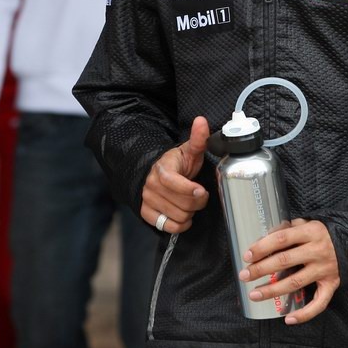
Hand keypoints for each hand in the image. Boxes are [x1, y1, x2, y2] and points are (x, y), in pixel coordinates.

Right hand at [140, 117, 211, 234]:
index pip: (173, 183)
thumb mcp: (188, 151)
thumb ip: (198, 139)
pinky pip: (168, 226)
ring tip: (189, 202)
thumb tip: (202, 121)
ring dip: (190, 213)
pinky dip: (180, 224)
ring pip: (178, 216)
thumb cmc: (175, 164)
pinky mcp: (146, 213)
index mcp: (162, 169)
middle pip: (182, 204)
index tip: (201, 190)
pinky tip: (183, 214)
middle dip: (197, 201)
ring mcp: (147, 200)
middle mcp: (151, 185)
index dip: (189, 190)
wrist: (154, 173)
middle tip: (199, 194)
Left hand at [239, 218, 340, 323]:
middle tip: (244, 276)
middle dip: (261, 270)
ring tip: (255, 295)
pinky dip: (305, 314)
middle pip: (285, 261)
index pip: (281, 239)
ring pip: (295, 282)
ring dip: (273, 291)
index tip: (247, 256)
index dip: (262, 247)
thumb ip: (286, 228)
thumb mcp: (305, 223)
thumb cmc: (320, 234)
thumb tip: (262, 238)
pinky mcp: (332, 284)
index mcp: (310, 232)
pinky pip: (319, 303)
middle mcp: (318, 251)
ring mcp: (325, 269)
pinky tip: (288, 319)